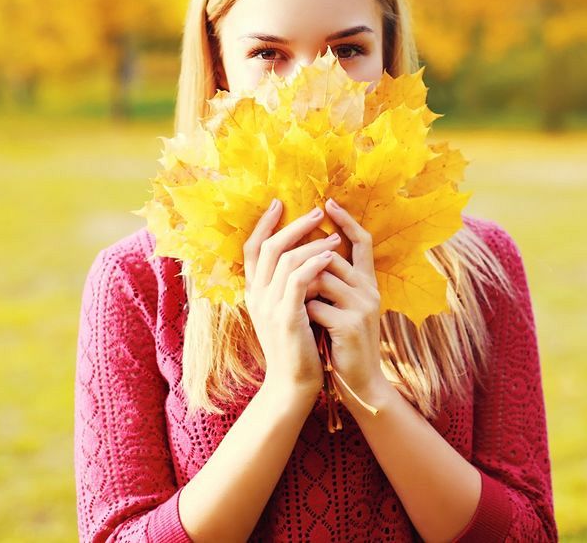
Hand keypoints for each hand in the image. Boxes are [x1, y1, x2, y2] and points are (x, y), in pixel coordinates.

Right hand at [243, 199, 341, 402]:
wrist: (293, 384)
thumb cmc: (297, 346)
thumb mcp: (287, 311)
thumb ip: (288, 286)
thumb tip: (303, 256)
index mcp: (255, 293)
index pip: (252, 249)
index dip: (264, 224)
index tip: (279, 203)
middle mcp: (257, 296)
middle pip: (268, 247)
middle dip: (293, 225)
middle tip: (317, 212)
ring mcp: (269, 307)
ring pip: (285, 260)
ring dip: (311, 243)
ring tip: (335, 236)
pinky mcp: (286, 318)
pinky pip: (299, 280)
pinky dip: (314, 263)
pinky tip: (331, 256)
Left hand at [303, 198, 389, 408]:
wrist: (360, 383)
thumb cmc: (343, 343)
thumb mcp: (340, 307)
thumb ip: (330, 283)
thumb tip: (306, 254)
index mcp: (367, 283)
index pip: (362, 241)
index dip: (346, 220)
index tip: (327, 201)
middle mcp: (369, 290)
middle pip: (330, 257)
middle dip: (305, 266)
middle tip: (291, 282)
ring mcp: (362, 306)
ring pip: (319, 278)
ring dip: (301, 292)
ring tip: (298, 308)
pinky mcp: (350, 324)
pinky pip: (314, 305)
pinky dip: (303, 314)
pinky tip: (305, 328)